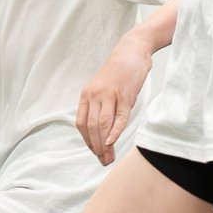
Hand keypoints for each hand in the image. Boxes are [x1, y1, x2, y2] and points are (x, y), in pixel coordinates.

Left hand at [76, 33, 153, 164]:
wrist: (131, 51)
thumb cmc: (119, 72)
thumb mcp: (103, 88)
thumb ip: (100, 106)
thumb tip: (102, 130)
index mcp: (87, 95)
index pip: (82, 123)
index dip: (87, 140)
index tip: (95, 151)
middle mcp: (95, 95)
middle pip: (92, 127)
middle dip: (96, 148)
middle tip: (103, 161)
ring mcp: (110, 95)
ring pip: (102, 125)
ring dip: (105, 144)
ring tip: (109, 157)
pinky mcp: (125, 95)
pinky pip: (119, 117)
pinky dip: (115, 131)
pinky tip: (113, 142)